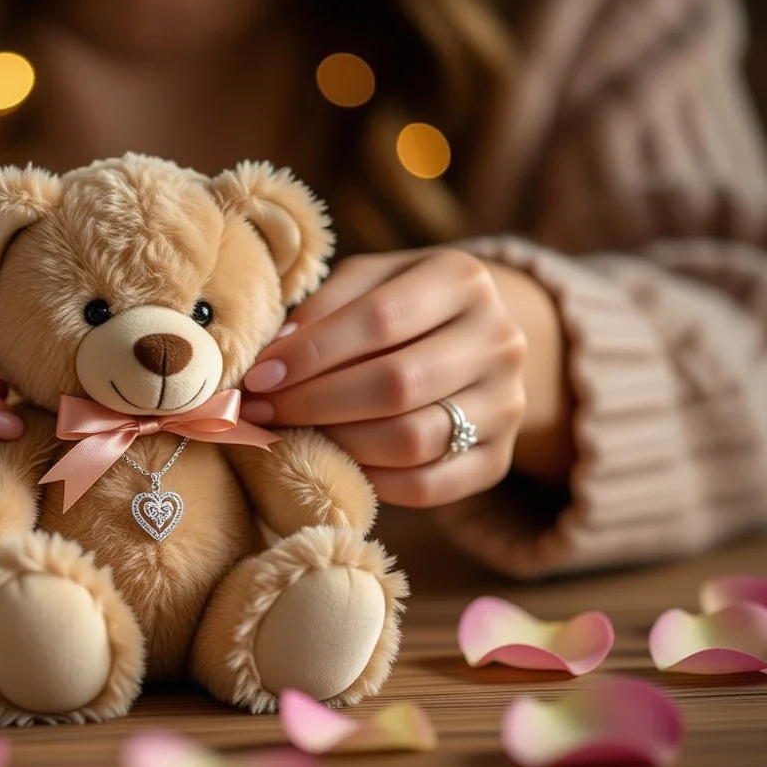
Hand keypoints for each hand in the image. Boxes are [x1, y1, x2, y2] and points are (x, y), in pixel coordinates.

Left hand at [239, 249, 533, 507]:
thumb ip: (324, 308)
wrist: (477, 340)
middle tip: (262, 413)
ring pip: (411, 440)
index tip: (259, 377)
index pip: (379, 319)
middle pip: (396, 384)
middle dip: (314, 403)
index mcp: (463, 280)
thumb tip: (274, 358)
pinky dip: (372, 481)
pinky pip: (428, 486)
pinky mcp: (499, 461)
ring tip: (294, 436)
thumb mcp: (368, 282)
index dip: (311, 353)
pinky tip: (335, 463)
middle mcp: (499, 341)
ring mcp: (507, 405)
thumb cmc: (403, 306)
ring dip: (338, 443)